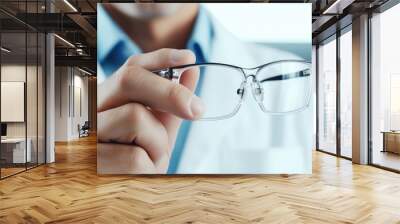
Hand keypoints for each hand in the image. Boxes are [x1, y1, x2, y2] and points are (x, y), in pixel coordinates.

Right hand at [97, 49, 203, 173]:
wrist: (120, 199)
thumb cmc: (134, 164)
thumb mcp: (157, 133)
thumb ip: (170, 106)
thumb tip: (190, 73)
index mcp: (109, 100)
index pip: (131, 68)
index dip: (161, 58)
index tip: (189, 58)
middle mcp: (93, 111)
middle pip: (130, 79)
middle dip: (170, 90)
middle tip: (197, 108)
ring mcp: (87, 134)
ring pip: (136, 116)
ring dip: (158, 141)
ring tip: (150, 159)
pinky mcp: (90, 162)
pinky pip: (135, 156)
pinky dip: (148, 167)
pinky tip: (139, 175)